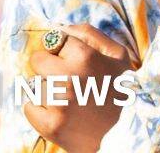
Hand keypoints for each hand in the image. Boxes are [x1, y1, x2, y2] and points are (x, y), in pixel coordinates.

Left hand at [24, 24, 137, 152]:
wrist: (130, 133)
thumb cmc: (124, 91)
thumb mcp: (118, 56)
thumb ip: (90, 35)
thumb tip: (62, 27)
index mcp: (85, 56)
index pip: (56, 41)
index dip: (65, 52)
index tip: (74, 63)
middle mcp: (68, 77)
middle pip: (37, 61)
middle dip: (49, 68)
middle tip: (67, 81)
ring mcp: (57, 102)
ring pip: (34, 85)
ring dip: (47, 90)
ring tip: (70, 100)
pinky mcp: (50, 125)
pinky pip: (29, 107)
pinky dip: (40, 110)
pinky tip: (61, 113)